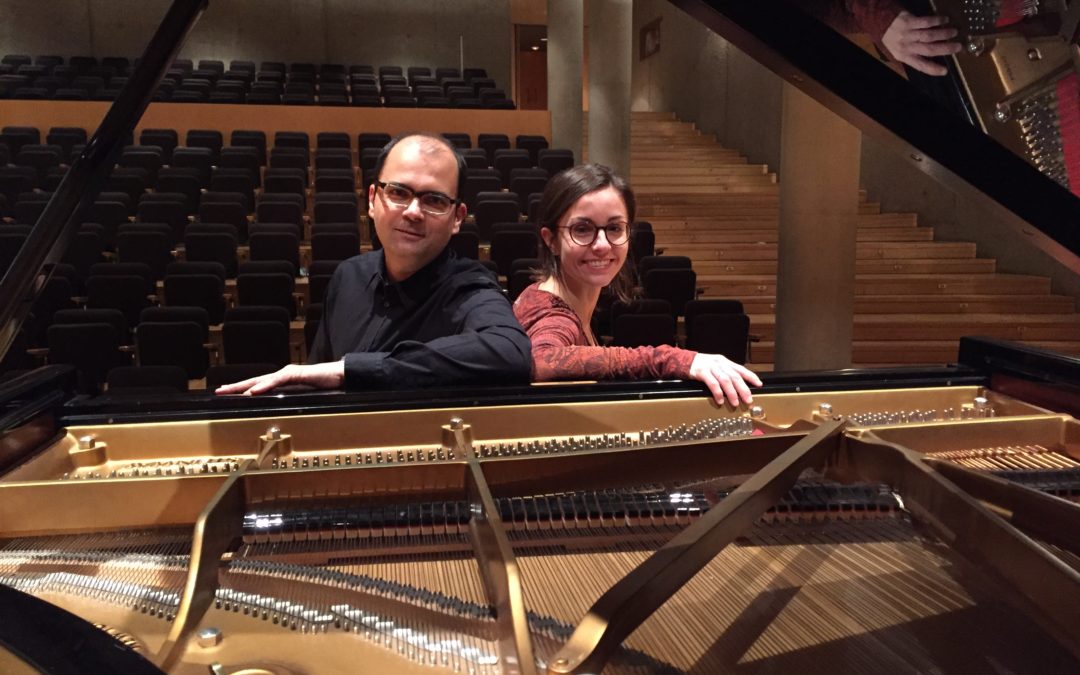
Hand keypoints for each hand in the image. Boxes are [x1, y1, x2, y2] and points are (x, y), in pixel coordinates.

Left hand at [214, 361, 345, 395]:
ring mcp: (288, 373)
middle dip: (235, 387)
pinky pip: (277, 380)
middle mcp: (281, 375)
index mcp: (282, 381)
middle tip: (218, 392)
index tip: (226, 394)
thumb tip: (276, 413)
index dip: (242, 390)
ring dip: (245, 386)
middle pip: (254, 381)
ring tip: (230, 392)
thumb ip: (289, 401)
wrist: (341, 376)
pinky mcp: (296, 373)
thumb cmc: (324, 385)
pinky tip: (254, 391)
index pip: (258, 386)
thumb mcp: (303, 397)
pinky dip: (264, 386)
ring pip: (262, 379)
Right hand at [688, 353, 761, 406]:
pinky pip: (712, 383)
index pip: (740, 369)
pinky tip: (720, 400)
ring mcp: (711, 367)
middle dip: (743, 388)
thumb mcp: (717, 366)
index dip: (751, 376)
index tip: (759, 384)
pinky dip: (718, 392)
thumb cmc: (702, 366)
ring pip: (725, 380)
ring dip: (731, 392)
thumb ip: (727, 373)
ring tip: (735, 402)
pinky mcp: (702, 372)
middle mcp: (720, 364)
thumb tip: (740, 386)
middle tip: (748, 399)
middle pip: (734, 376)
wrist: (685, 361)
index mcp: (725, 362)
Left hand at [882, 11, 960, 75]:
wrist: (880, 24)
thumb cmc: (894, 40)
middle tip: (958, 47)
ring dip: (943, 34)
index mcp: (904, 57)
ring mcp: (907, 34)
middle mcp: (906, 46)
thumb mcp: (900, 52)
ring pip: (928, 36)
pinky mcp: (909, 21)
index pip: (920, 65)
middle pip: (928, 50)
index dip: (932, 69)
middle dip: (945, 49)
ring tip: (954, 32)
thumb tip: (933, 59)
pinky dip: (936, 21)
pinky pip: (925, 22)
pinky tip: (944, 20)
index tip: (945, 71)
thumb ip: (914, 56)